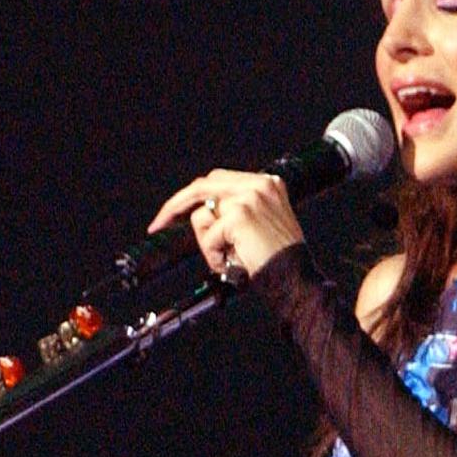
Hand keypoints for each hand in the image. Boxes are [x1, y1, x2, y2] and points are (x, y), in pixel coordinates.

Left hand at [153, 168, 304, 282]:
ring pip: (202, 214)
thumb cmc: (280, 258)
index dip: (193, 195)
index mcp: (268, 184)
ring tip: (226, 257)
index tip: (176, 211)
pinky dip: (213, 254)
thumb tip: (201, 212)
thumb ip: (236, 209)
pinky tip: (230, 262)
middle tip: (160, 223)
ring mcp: (250, 198)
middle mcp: (260, 185)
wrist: (296, 277)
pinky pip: (208, 234)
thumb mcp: (262, 223)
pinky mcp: (240, 215)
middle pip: (202, 186)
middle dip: (176, 206)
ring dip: (206, 240)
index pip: (218, 179)